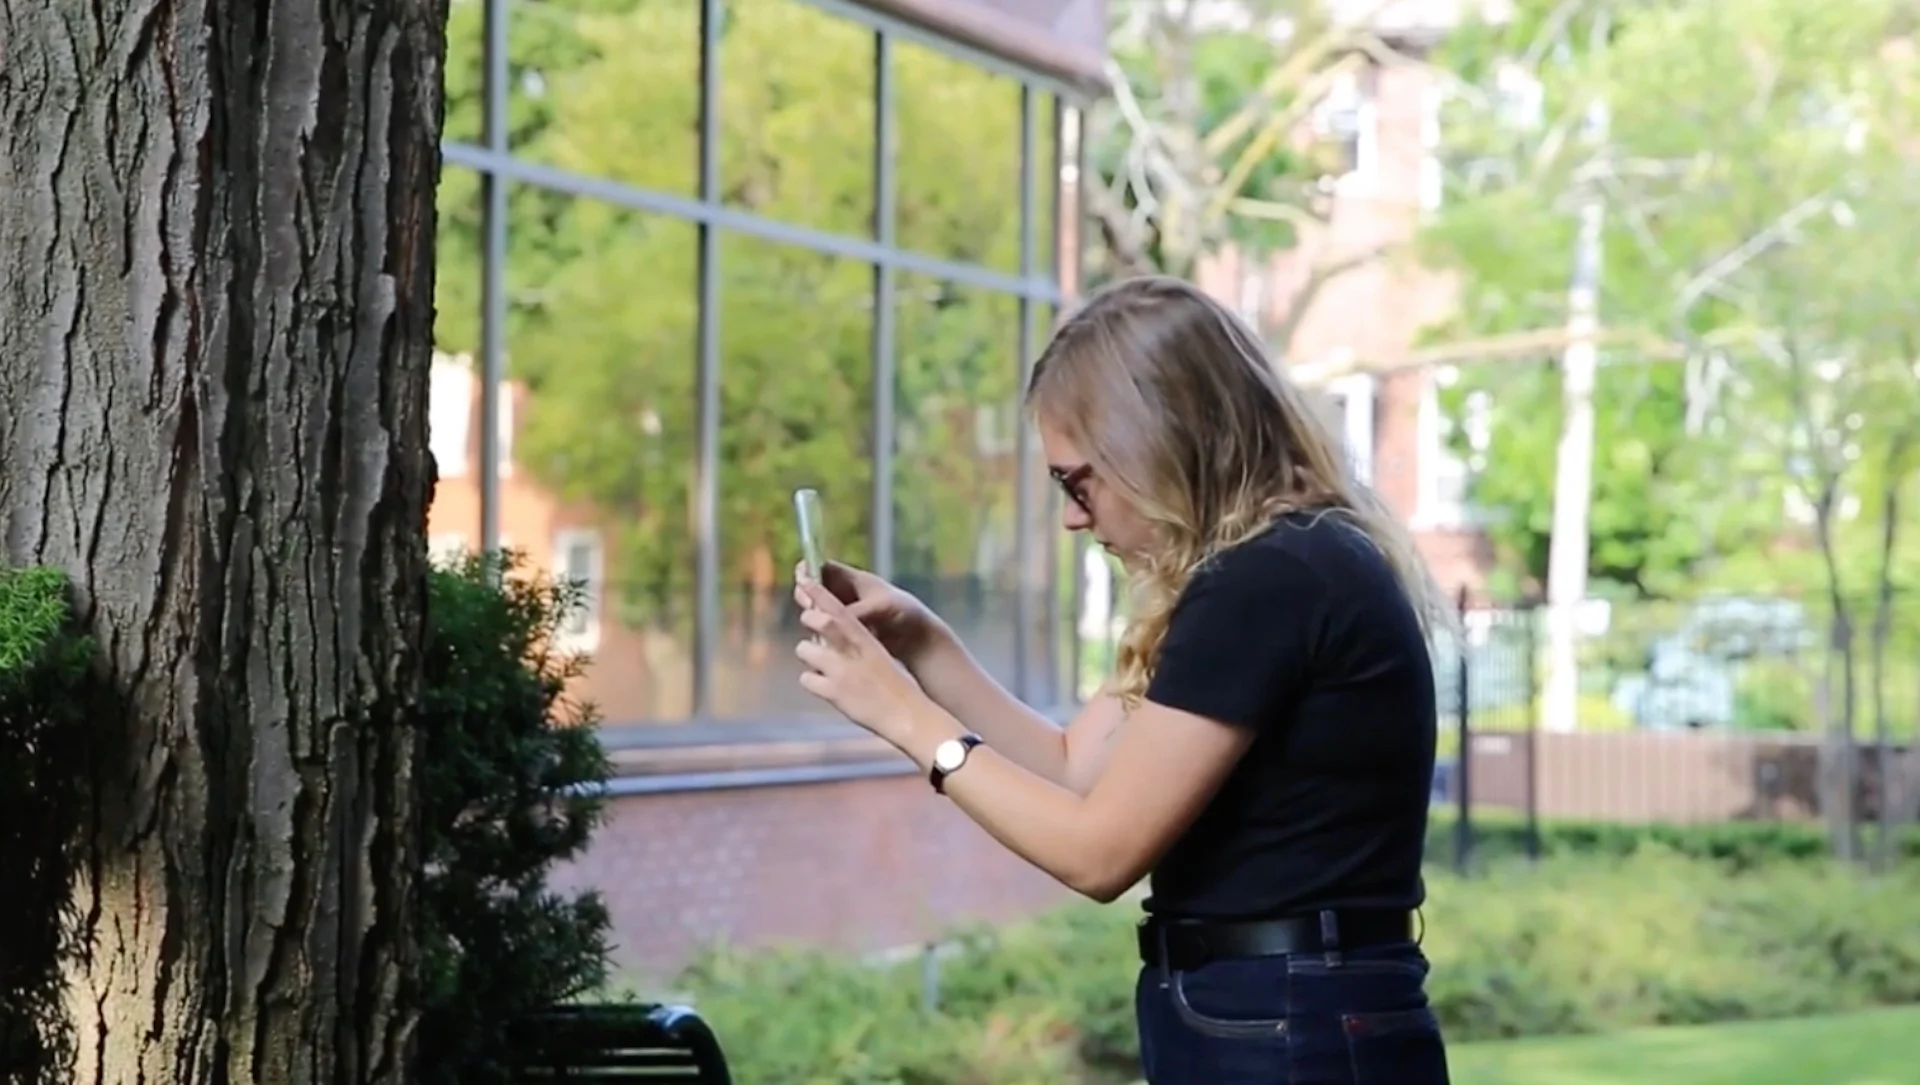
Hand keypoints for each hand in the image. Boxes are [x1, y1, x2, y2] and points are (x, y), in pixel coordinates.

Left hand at [794, 578, 930, 744]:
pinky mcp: (833, 693)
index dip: (820, 592)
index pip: (840, 608)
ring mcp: (840, 671)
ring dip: (809, 655)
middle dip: (809, 618)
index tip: (806, 580)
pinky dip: (812, 681)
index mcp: (866, 639)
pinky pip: (805, 679)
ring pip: (804, 649)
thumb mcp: (880, 657)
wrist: (906, 715)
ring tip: (820, 664)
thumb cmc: (896, 686)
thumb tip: (835, 637)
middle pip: (819, 621)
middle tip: (809, 622)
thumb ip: (858, 644)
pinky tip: (823, 686)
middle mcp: (852, 651)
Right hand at [799, 560, 947, 665]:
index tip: (801, 577)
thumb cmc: (905, 614)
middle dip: (806, 596)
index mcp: (855, 580)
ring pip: (817, 614)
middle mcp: (846, 596)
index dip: (810, 570)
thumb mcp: (881, 608)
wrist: (919, 641)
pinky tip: (820, 643)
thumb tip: (828, 617)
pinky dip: (820, 636)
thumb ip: (855, 611)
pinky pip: (825, 633)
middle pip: (815, 591)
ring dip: (812, 618)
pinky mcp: (845, 636)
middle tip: (806, 604)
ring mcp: (845, 616)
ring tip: (813, 626)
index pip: (824, 569)